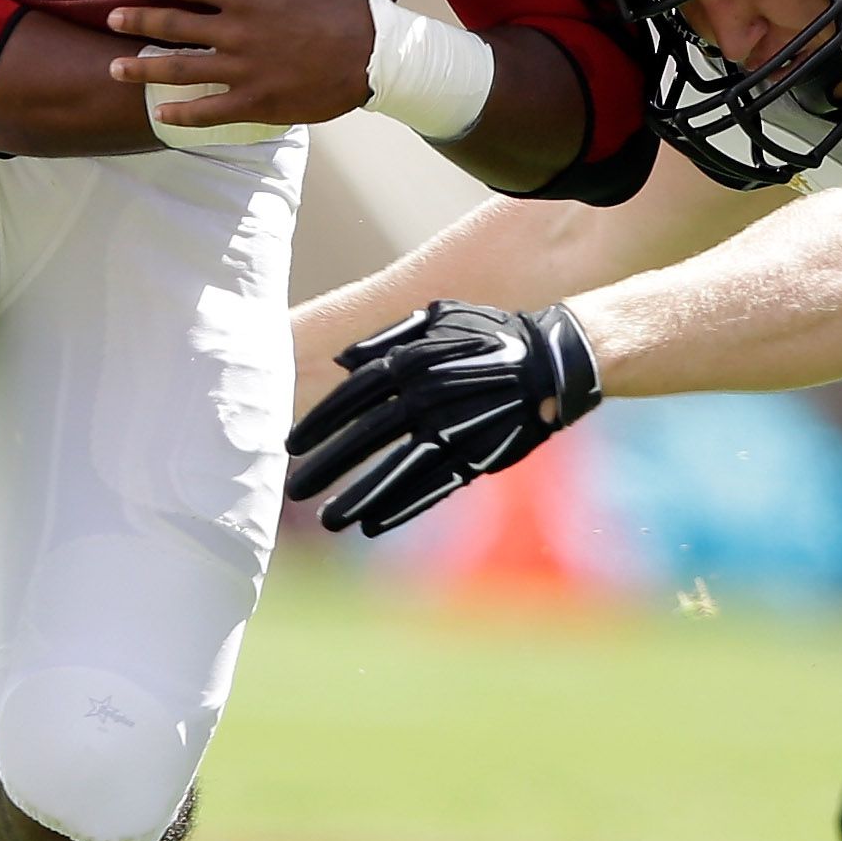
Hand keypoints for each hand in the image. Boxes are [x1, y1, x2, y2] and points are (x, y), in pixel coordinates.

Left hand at [108, 0, 407, 137]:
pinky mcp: (255, 101)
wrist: (374, 55)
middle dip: (138, 22)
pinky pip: (210, 109)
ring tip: (115, 68)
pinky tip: (160, 113)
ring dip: (145, 69)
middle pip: (174, 25)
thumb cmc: (344, 3)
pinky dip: (182, 113)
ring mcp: (243, 70)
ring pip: (181, 69)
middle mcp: (236, 32)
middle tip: (110, 19)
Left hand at [284, 298, 601, 536]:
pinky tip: (373, 524)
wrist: (552, 360)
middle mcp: (428, 397)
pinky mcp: (478, 457)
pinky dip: (402, 507)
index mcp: (414, 360)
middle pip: (365, 438)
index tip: (289, 444)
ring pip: (396, 471)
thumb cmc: (488, 333)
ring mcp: (454, 431)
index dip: (318, 422)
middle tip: (293, 488)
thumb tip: (342, 359)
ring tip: (328, 520)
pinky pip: (433, 487)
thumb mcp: (438, 316)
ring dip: (359, 498)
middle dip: (326, 465)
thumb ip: (388, 337)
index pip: (352, 396)